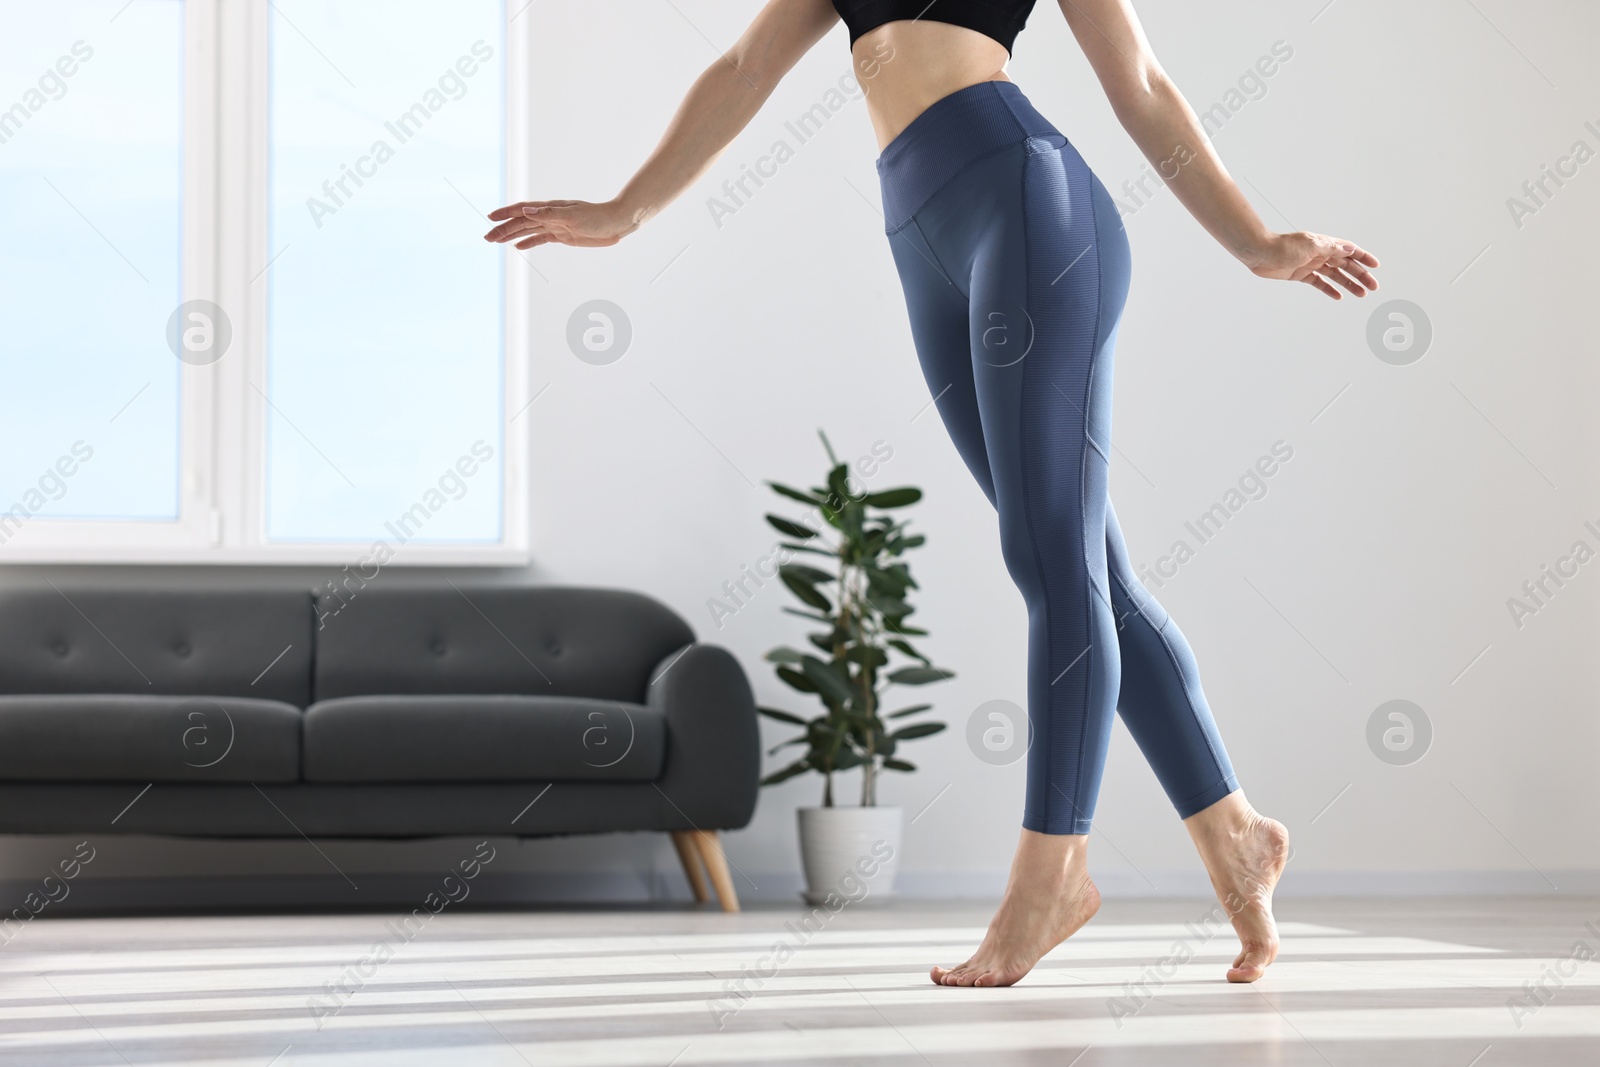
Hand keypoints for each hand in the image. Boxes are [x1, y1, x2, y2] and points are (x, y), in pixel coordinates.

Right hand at [482, 198, 638, 249]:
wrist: (615, 223)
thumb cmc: (596, 216)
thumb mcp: (572, 215)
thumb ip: (548, 213)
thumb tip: (526, 210)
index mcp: (549, 208)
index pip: (522, 210)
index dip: (505, 214)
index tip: (490, 218)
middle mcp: (549, 216)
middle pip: (520, 222)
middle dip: (503, 229)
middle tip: (487, 237)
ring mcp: (554, 226)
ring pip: (527, 231)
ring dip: (511, 235)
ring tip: (496, 241)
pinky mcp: (562, 236)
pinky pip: (540, 239)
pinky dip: (528, 242)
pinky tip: (518, 247)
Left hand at [1245, 231, 1379, 299]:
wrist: (1259, 253)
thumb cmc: (1283, 246)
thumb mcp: (1311, 245)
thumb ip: (1330, 248)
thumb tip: (1350, 249)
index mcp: (1325, 244)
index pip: (1350, 250)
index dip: (1363, 257)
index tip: (1376, 266)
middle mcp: (1320, 253)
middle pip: (1345, 265)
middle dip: (1360, 275)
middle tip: (1373, 287)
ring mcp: (1310, 264)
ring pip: (1335, 275)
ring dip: (1348, 284)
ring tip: (1362, 294)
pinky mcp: (1300, 274)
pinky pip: (1319, 282)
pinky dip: (1329, 289)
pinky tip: (1338, 296)